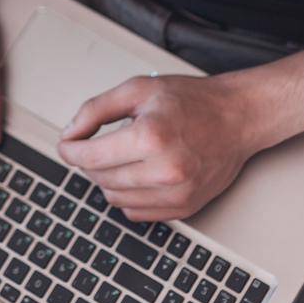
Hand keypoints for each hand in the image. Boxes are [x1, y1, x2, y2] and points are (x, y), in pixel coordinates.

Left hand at [57, 71, 263, 220]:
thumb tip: (69, 134)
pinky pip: (136, 213)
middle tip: (97, 143)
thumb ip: (96, 110)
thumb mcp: (138, 89)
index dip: (70, 150)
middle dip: (89, 162)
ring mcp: (176, 194)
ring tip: (123, 155)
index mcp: (151, 137)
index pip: (90, 157)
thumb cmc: (190, 101)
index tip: (67, 144)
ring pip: (114, 199)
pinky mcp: (184, 208)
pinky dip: (128, 195)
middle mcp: (165, 170)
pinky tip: (138, 173)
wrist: (236, 118)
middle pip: (100, 179)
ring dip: (108, 179)